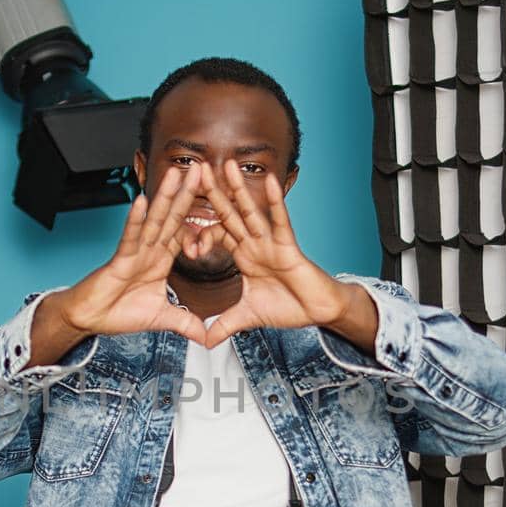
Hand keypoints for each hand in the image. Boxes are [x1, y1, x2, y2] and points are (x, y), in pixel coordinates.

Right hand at [29, 167, 212, 365]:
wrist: (90, 318)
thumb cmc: (119, 312)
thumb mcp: (162, 319)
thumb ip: (186, 323)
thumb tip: (207, 337)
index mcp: (161, 259)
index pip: (185, 233)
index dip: (202, 218)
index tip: (219, 203)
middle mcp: (150, 250)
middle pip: (173, 217)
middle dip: (188, 194)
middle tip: (201, 169)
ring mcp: (135, 252)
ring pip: (154, 220)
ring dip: (166, 196)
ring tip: (177, 174)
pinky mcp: (119, 259)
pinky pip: (130, 237)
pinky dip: (136, 220)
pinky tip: (143, 202)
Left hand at [196, 160, 372, 349]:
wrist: (317, 312)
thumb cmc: (288, 307)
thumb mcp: (247, 317)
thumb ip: (225, 325)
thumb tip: (206, 342)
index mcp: (244, 255)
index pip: (217, 235)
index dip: (200, 237)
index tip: (188, 249)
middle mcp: (255, 243)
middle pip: (228, 213)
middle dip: (212, 193)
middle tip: (195, 169)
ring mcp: (271, 242)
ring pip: (250, 210)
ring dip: (238, 187)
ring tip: (226, 164)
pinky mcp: (288, 245)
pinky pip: (280, 220)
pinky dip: (275, 202)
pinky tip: (269, 181)